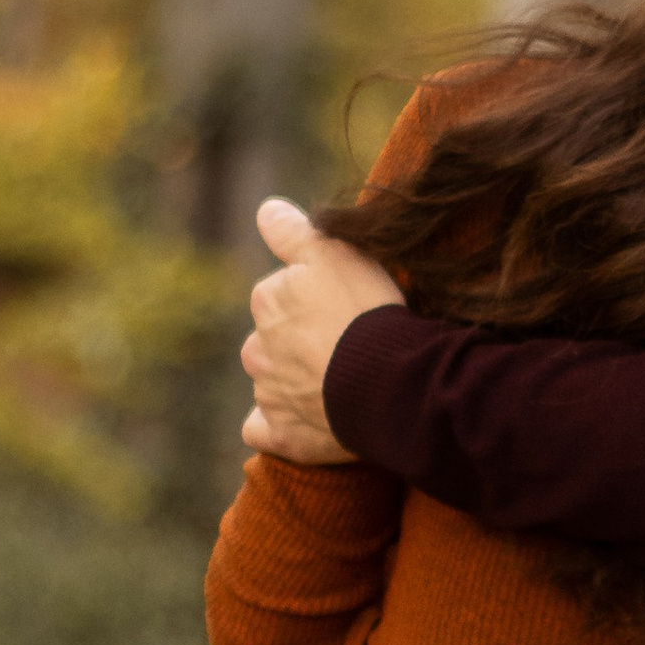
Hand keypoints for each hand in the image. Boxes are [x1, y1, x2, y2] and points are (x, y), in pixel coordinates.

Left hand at [240, 197, 401, 463]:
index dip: (311, 299)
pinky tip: (303, 419)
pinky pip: (264, 429)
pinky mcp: (281, 434)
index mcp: (267, 300)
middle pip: (272, 340)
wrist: (387, 380)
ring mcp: (268, 394)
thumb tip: (264, 210)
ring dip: (293, 381)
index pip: (279, 294)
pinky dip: (277, 424)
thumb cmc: (364, 309)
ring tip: (338, 381)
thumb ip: (293, 231)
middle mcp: (257, 347)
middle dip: (298, 341)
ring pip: (271, 382)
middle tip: (344, 344)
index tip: (342, 305)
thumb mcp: (334, 251)